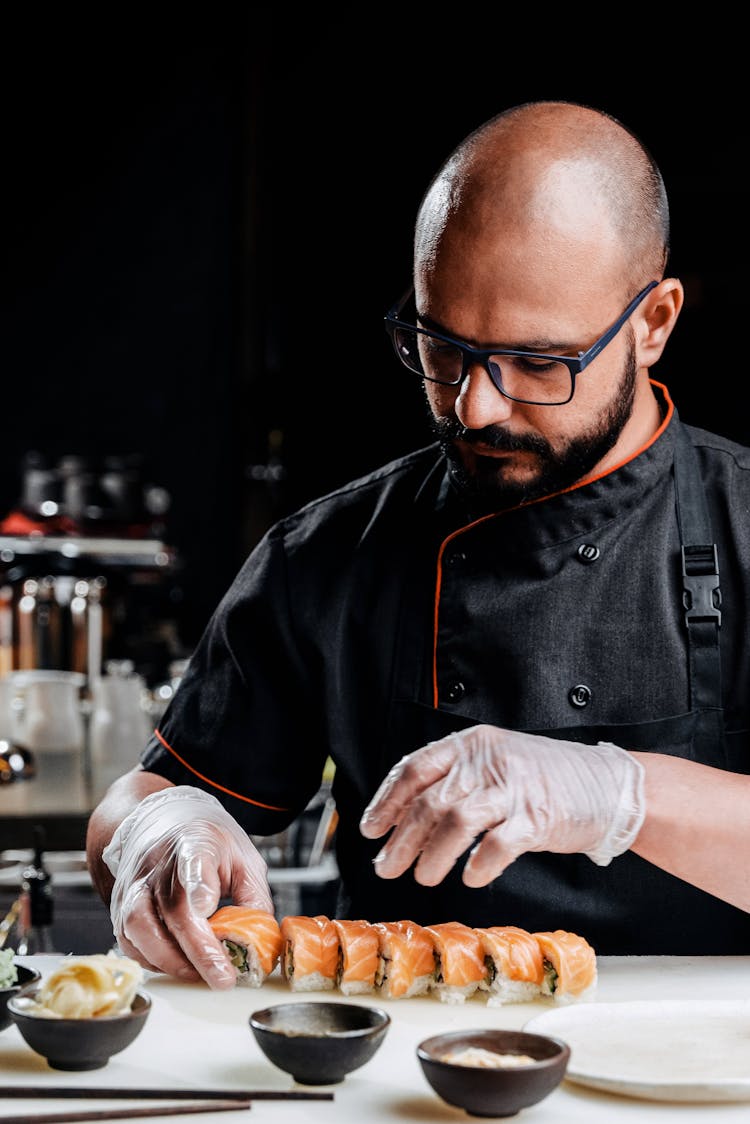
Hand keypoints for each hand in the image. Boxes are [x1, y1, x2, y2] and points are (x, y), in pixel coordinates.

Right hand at [102, 786, 273, 988]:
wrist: (164, 821)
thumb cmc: (209, 842)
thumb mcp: (244, 858)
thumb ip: (253, 898)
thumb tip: (259, 943)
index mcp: (196, 842)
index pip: (194, 861)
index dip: (199, 885)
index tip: (206, 906)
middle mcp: (159, 862)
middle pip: (172, 908)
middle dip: (198, 949)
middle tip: (222, 977)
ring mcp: (135, 882)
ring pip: (140, 926)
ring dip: (170, 959)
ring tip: (199, 974)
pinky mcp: (120, 902)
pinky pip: (128, 939)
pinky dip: (150, 959)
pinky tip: (174, 964)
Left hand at [360, 724, 644, 886]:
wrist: (608, 785)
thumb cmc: (545, 779)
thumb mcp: (496, 764)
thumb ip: (456, 782)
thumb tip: (404, 817)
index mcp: (472, 744)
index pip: (415, 768)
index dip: (387, 800)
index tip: (371, 829)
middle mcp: (490, 762)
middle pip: (430, 802)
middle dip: (401, 839)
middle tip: (386, 866)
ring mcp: (515, 789)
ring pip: (456, 823)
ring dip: (433, 856)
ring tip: (423, 877)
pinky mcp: (539, 818)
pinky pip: (498, 846)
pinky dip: (479, 866)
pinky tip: (472, 879)